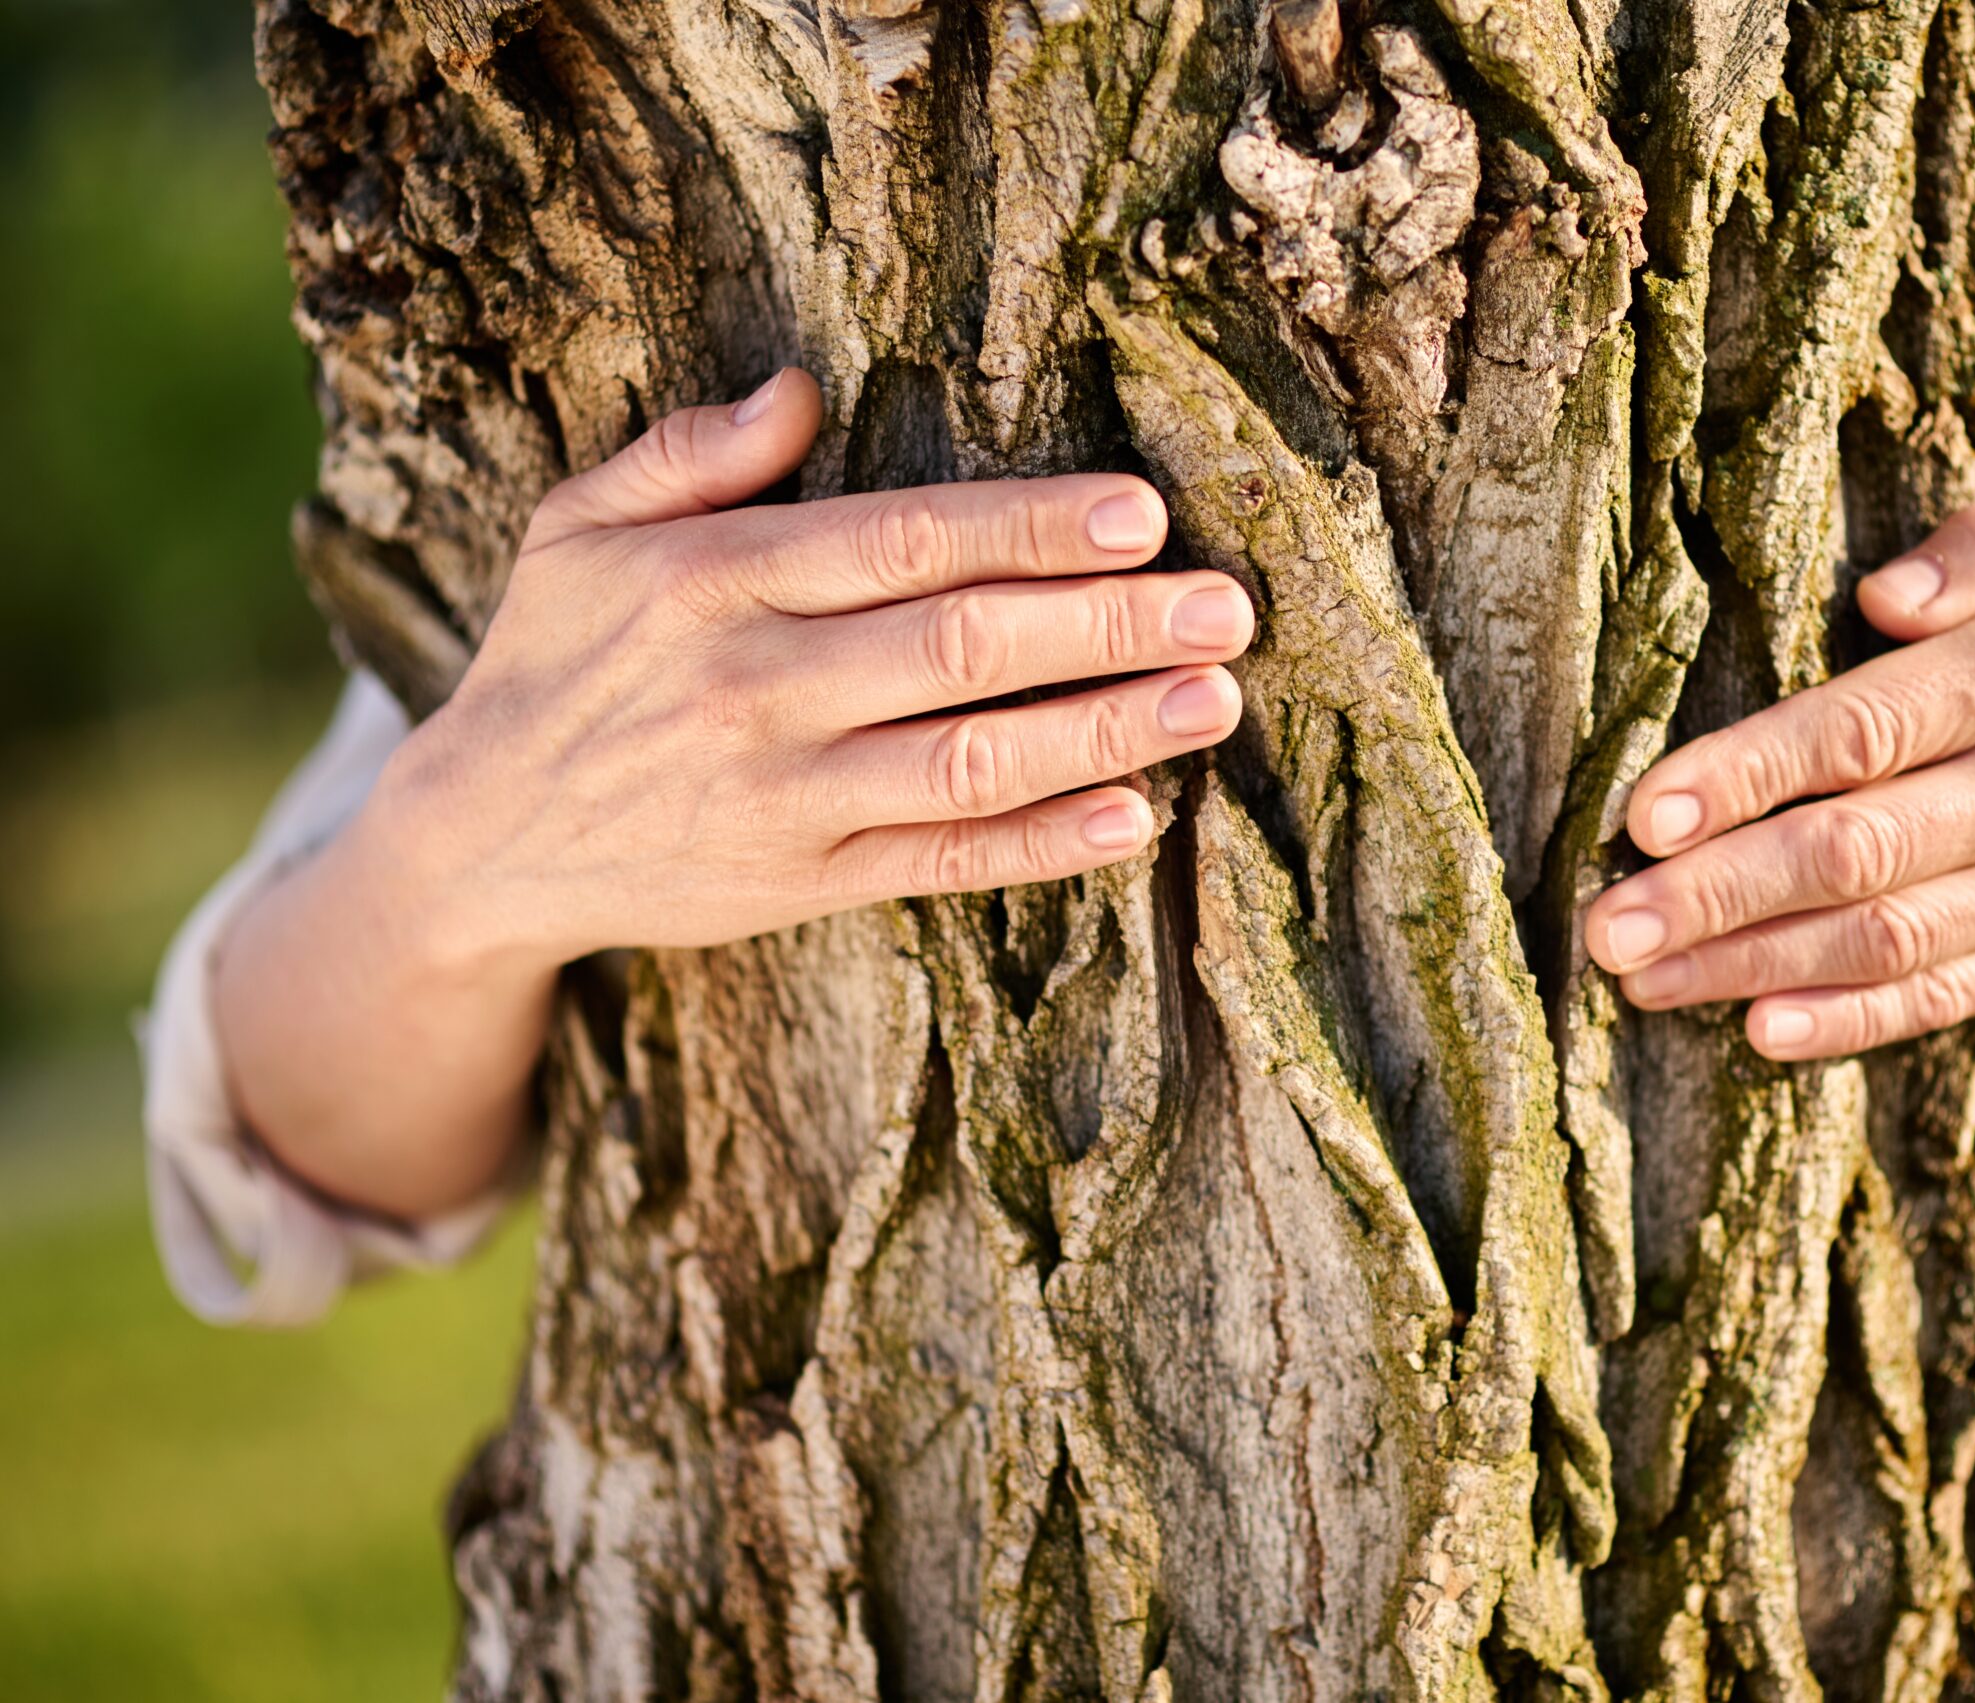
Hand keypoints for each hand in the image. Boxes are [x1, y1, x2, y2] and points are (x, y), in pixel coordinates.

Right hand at [357, 367, 1253, 976]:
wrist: (480, 840)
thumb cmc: (554, 659)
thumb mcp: (577, 529)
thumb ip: (688, 454)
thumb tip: (802, 388)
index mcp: (714, 581)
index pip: (903, 542)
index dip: (1029, 529)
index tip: (1141, 516)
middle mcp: (757, 688)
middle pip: (963, 648)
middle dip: (1108, 625)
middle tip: (1226, 607)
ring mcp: (786, 797)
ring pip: (972, 760)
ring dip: (1105, 731)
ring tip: (1213, 701)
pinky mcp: (802, 882)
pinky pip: (942, 862)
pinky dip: (1040, 845)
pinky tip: (1131, 817)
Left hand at [1581, 496, 1974, 1064]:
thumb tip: (1882, 593)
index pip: (1862, 729)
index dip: (1746, 776)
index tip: (1643, 815)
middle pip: (1855, 850)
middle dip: (1716, 894)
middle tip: (1602, 928)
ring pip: (1884, 937)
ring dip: (1750, 966)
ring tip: (1638, 983)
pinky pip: (1946, 995)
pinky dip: (1853, 1022)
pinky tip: (1761, 1032)